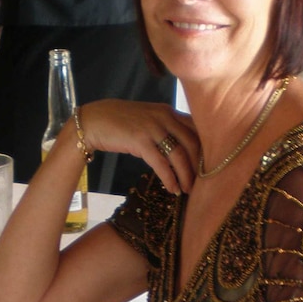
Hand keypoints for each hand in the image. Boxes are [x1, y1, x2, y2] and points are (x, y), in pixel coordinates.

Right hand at [80, 100, 198, 194]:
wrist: (94, 120)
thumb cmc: (120, 121)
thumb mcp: (148, 119)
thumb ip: (166, 127)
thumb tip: (183, 146)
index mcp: (169, 111)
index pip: (196, 129)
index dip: (205, 148)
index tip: (208, 165)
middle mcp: (164, 117)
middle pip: (192, 143)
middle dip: (199, 166)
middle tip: (202, 183)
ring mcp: (153, 128)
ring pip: (179, 155)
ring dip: (186, 175)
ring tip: (188, 190)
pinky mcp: (140, 141)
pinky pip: (161, 164)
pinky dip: (170, 178)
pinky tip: (172, 189)